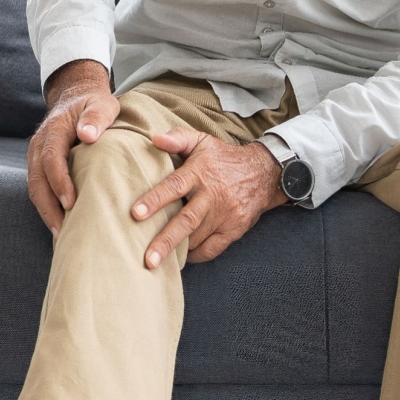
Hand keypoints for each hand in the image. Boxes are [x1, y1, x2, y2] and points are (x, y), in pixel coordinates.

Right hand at [25, 59, 119, 236]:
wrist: (75, 98)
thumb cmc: (92, 105)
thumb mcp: (101, 104)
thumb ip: (96, 117)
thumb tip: (87, 135)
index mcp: (54, 129)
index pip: (51, 158)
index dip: (59, 181)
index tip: (71, 202)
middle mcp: (39, 144)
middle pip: (37, 179)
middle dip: (48, 206)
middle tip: (63, 230)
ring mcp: (36, 156)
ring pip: (35, 188)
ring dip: (46, 212)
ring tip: (61, 235)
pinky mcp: (39, 166)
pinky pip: (38, 189)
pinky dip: (46, 207)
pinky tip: (60, 225)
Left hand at [131, 131, 285, 266]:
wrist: (264, 173)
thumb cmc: (224, 157)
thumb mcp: (202, 141)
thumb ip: (177, 138)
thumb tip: (154, 138)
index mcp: (200, 172)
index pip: (174, 186)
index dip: (155, 200)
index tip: (136, 214)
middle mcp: (212, 195)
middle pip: (187, 220)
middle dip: (166, 240)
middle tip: (148, 259)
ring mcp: (225, 214)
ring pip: (197, 238)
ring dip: (177, 251)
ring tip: (156, 262)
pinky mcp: (234, 229)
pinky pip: (212, 249)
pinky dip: (196, 256)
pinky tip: (182, 257)